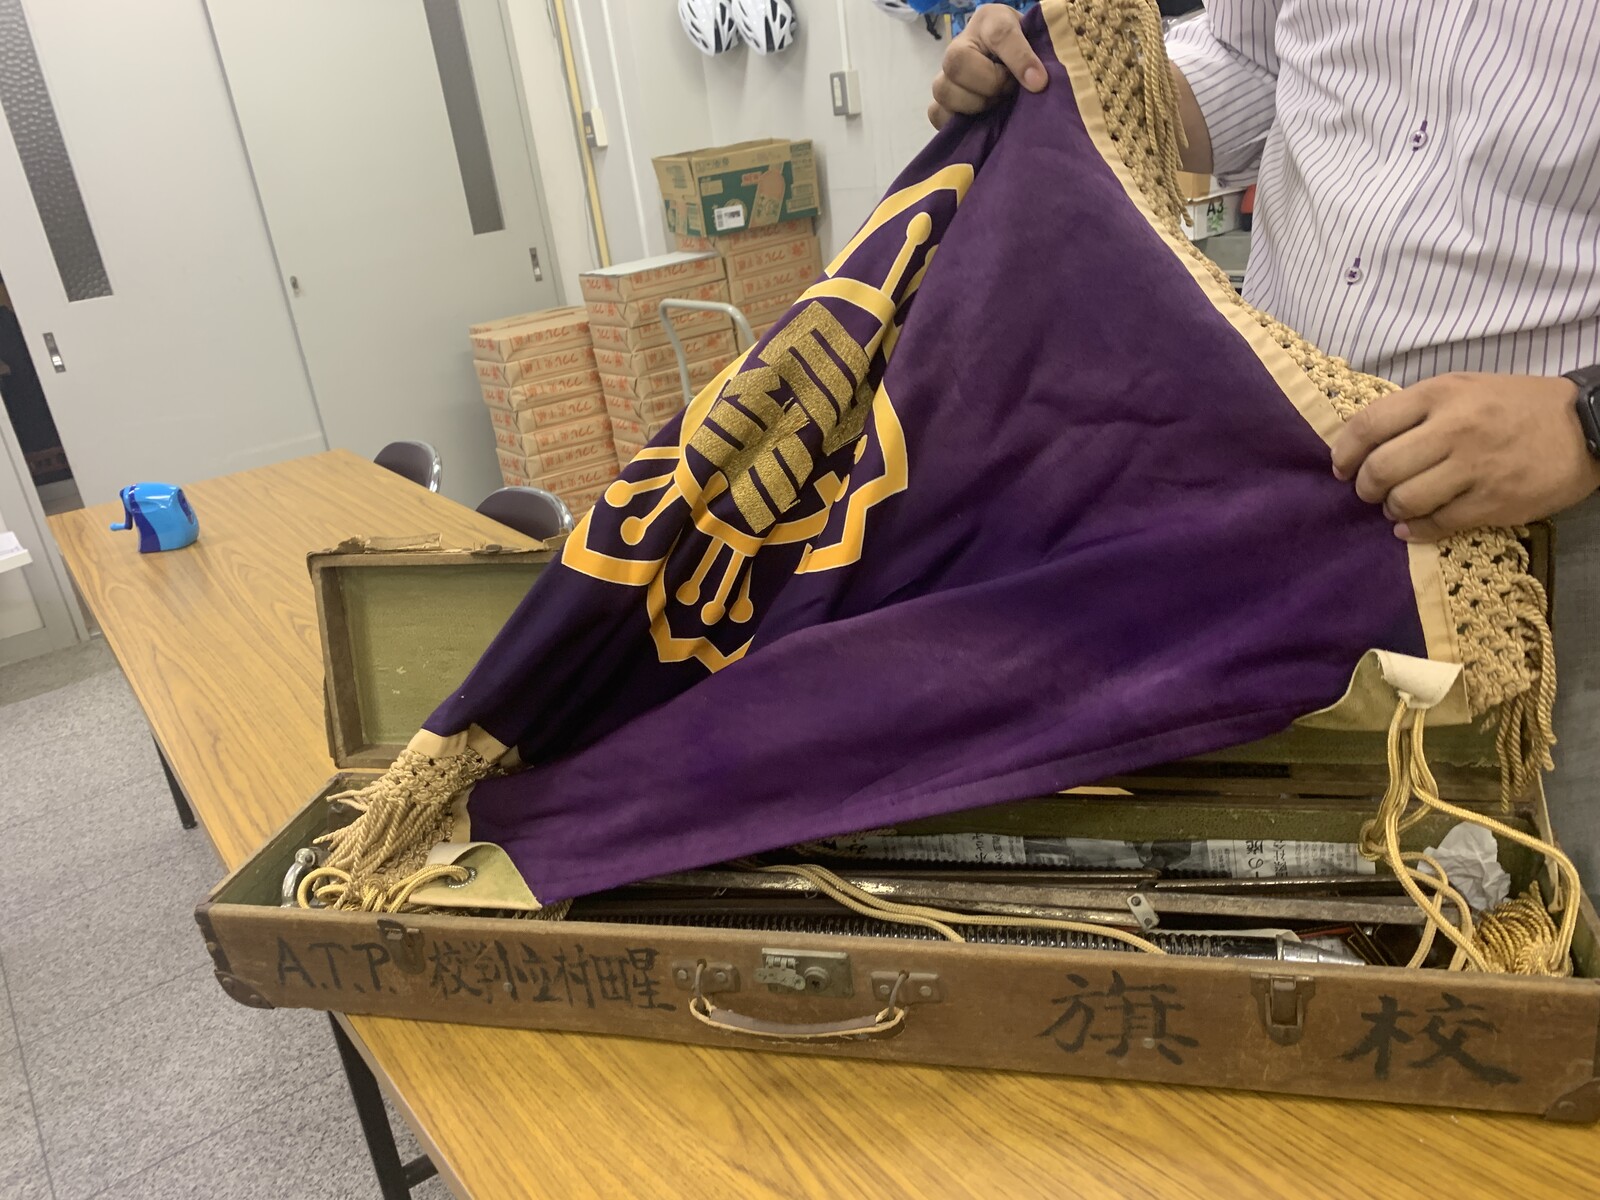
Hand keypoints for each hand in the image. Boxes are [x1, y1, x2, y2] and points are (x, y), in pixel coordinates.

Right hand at [928, 4, 1046, 129]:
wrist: (1010, 64)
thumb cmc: (1019, 49)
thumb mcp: (1030, 40)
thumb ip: (1029, 56)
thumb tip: (1036, 84)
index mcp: (984, 25)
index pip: (999, 35)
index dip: (1019, 60)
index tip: (1039, 81)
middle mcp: (958, 48)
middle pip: (957, 66)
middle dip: (991, 85)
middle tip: (1008, 88)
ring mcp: (946, 76)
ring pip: (944, 92)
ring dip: (975, 104)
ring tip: (994, 101)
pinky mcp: (943, 103)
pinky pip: (937, 113)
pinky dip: (955, 120)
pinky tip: (977, 118)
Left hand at [1329, 372, 1599, 541]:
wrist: (1587, 426)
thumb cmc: (1516, 406)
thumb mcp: (1464, 389)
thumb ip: (1416, 411)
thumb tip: (1363, 442)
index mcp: (1440, 394)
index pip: (1368, 425)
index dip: (1344, 452)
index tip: (1340, 466)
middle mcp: (1453, 429)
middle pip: (1380, 469)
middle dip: (1364, 487)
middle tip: (1370, 491)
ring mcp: (1474, 468)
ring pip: (1404, 500)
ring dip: (1391, 510)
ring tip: (1396, 507)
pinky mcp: (1493, 502)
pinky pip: (1437, 524)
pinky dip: (1416, 530)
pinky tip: (1414, 526)